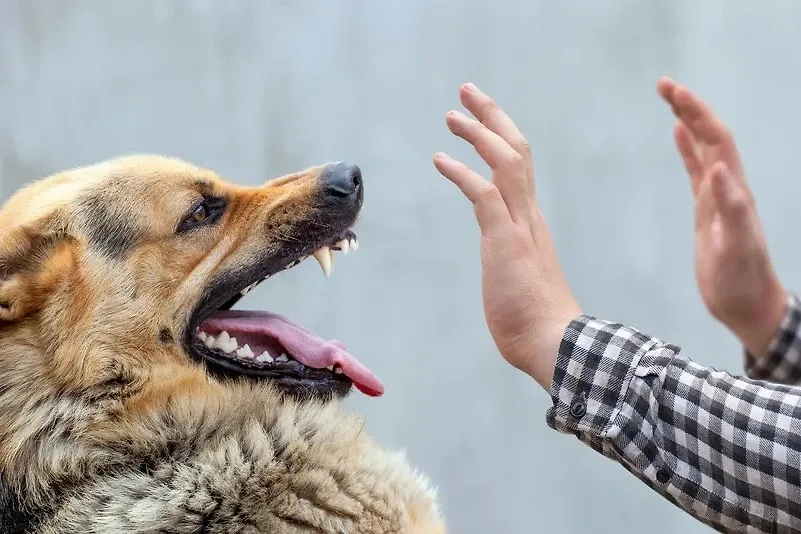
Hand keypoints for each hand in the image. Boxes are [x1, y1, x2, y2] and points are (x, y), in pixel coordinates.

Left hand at [433, 83, 581, 389]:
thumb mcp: (519, 280)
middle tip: (468, 92)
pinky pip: (484, 195)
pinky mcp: (505, 241)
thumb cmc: (536, 322)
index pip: (520, 166)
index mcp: (531, 222)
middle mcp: (529, 216)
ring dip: (479, 133)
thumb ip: (512, 263)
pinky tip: (440, 159)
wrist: (555, 345)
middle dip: (492, 116)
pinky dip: (462, 173)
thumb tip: (506, 269)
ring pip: (506, 162)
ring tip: (452, 114)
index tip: (481, 118)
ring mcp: (520, 226)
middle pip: (517, 150)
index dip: (500, 136)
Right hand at [657, 77, 786, 355]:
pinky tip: (677, 136)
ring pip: (702, 148)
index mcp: (734, 190)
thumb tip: (718, 167)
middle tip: (663, 85)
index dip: (697, 113)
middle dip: (689, 107)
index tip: (674, 92)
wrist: (746, 303)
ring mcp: (717, 196)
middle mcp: (728, 186)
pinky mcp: (707, 210)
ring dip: (687, 121)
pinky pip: (695, 171)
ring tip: (669, 99)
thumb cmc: (743, 280)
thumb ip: (732, 207)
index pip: (716, 140)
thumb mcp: (738, 246)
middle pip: (709, 136)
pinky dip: (686, 149)